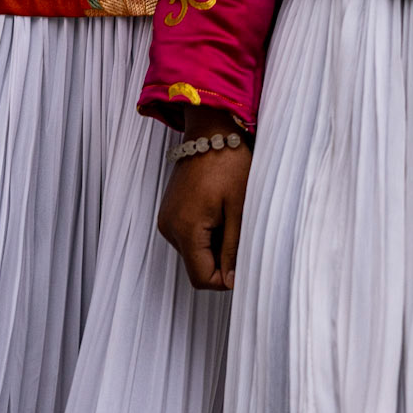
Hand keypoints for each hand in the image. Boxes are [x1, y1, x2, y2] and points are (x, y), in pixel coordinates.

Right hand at [156, 109, 252, 288]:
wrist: (210, 131)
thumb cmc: (228, 163)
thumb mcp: (238, 208)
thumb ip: (232, 248)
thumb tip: (230, 281)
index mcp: (185, 229)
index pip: (201, 278)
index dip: (225, 279)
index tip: (244, 260)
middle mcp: (169, 228)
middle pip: (197, 266)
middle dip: (221, 258)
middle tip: (240, 230)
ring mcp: (167, 219)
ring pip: (193, 252)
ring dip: (214, 245)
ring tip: (230, 215)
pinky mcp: (170, 212)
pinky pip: (188, 236)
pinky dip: (206, 233)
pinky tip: (219, 211)